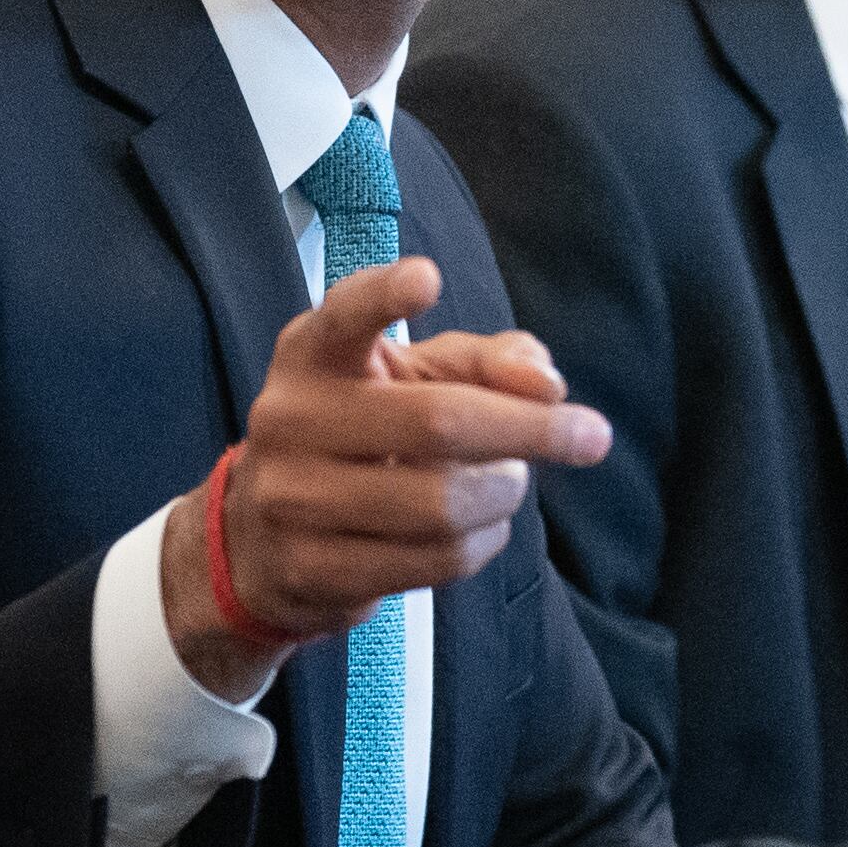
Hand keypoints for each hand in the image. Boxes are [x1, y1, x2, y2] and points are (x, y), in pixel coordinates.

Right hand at [159, 259, 610, 700]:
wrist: (256, 542)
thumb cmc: (358, 437)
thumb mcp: (408, 380)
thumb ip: (484, 362)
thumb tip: (546, 382)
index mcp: (311, 355)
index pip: (342, 316)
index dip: (385, 296)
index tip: (428, 276)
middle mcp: (290, 419)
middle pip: (438, 422)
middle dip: (533, 430)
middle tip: (590, 436)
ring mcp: (292, 500)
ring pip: (442, 504)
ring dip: (505, 494)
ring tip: (509, 482)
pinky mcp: (311, 570)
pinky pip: (433, 561)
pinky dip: (481, 543)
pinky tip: (480, 528)